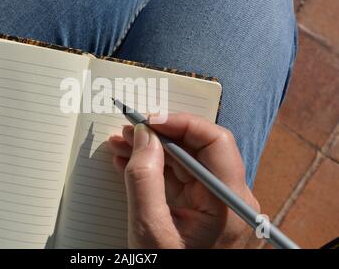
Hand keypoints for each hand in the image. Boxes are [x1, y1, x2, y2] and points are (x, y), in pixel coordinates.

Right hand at [108, 113, 259, 248]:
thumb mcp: (150, 231)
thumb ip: (144, 180)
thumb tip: (143, 137)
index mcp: (229, 205)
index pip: (216, 143)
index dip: (182, 124)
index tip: (149, 121)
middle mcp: (230, 200)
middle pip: (199, 150)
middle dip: (160, 136)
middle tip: (129, 130)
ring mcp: (218, 205)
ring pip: (187, 163)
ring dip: (154, 152)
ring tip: (121, 145)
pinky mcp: (204, 211)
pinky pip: (181, 180)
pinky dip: (157, 170)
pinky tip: (132, 163)